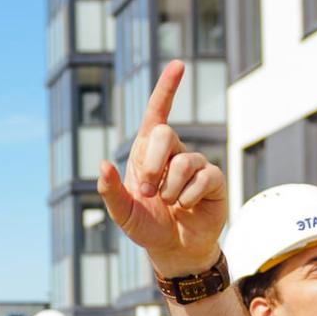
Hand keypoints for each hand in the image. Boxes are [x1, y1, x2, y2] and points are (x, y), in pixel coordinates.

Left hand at [97, 60, 227, 278]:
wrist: (174, 250)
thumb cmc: (147, 226)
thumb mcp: (122, 212)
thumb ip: (109, 190)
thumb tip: (103, 164)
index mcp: (148, 152)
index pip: (158, 113)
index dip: (167, 88)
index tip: (178, 65)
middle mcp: (173, 153)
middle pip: (165, 133)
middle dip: (153, 163)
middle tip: (148, 191)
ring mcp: (195, 165)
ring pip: (183, 161)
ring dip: (170, 188)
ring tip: (168, 204)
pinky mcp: (213, 180)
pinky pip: (203, 177)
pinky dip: (188, 196)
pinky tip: (185, 207)